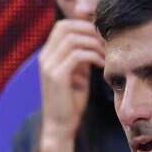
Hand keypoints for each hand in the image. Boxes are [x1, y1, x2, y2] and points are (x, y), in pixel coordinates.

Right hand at [38, 19, 103, 140]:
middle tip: (106, 42)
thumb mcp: (77, 74)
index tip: (102, 36)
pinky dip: (93, 56)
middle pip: (66, 27)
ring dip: (93, 44)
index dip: (84, 25)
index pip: (63, 26)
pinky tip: (103, 65)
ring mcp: (48, 66)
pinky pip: (77, 55)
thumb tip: (96, 40)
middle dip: (89, 31)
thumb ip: (81, 57)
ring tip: (106, 54)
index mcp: (48, 55)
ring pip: (72, 39)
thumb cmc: (71, 102)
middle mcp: (45, 57)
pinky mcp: (56, 76)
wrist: (60, 126)